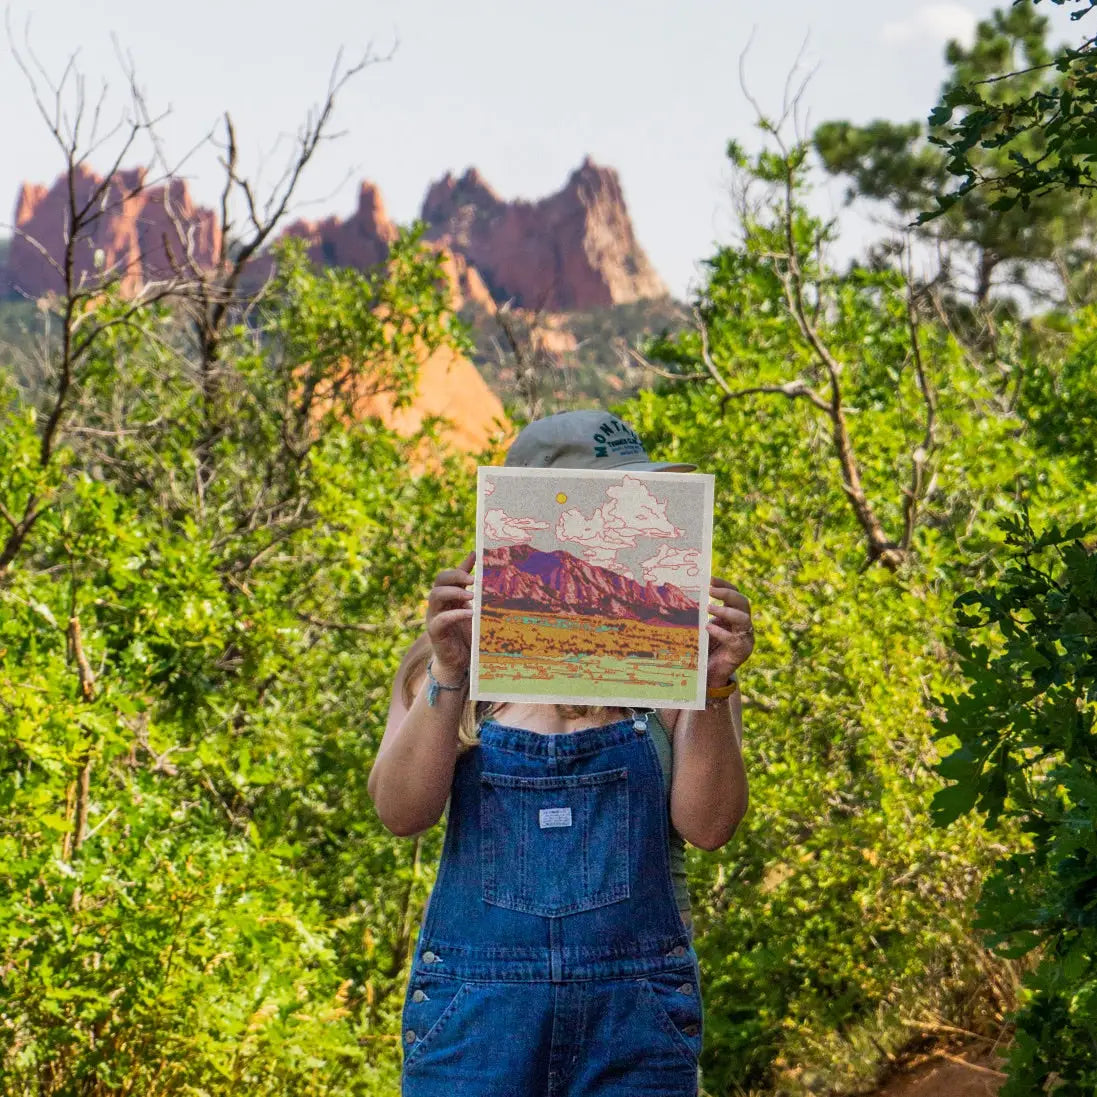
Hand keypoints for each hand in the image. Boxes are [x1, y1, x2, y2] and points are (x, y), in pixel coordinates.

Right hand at [427, 550, 475, 680]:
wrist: (460, 662)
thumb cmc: (469, 635)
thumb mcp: (477, 612)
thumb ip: (481, 597)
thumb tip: (495, 582)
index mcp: (450, 596)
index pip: (452, 573)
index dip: (463, 564)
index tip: (476, 554)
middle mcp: (439, 603)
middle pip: (440, 579)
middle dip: (456, 575)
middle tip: (473, 579)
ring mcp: (435, 616)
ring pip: (435, 595)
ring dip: (454, 592)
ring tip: (471, 595)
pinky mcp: (435, 632)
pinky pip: (440, 619)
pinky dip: (454, 614)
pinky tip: (469, 614)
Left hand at [705, 577, 752, 687]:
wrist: (711, 674)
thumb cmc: (705, 648)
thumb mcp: (700, 628)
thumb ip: (694, 616)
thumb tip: (669, 603)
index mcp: (735, 614)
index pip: (735, 593)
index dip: (724, 584)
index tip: (710, 578)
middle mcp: (743, 624)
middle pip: (743, 602)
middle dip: (727, 594)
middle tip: (710, 591)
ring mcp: (745, 637)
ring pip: (743, 618)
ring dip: (726, 611)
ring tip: (709, 608)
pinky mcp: (742, 652)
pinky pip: (734, 639)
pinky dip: (721, 632)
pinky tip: (708, 628)